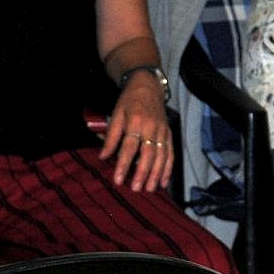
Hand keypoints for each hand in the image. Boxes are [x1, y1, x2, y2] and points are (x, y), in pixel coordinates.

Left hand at [97, 75, 174, 190]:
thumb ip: (111, 137)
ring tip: (150, 188)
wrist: (148, 85)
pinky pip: (171, 153)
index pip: (129, 147)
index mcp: (136, 121)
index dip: (124, 164)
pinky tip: (163, 181)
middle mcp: (152, 127)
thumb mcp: (116, 114)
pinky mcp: (169, 133)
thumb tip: (103, 157)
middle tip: (136, 188)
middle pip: (148, 153)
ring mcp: (162, 131)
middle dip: (142, 173)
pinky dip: (168, 168)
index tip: (119, 179)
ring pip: (162, 155)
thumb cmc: (129, 101)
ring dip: (156, 174)